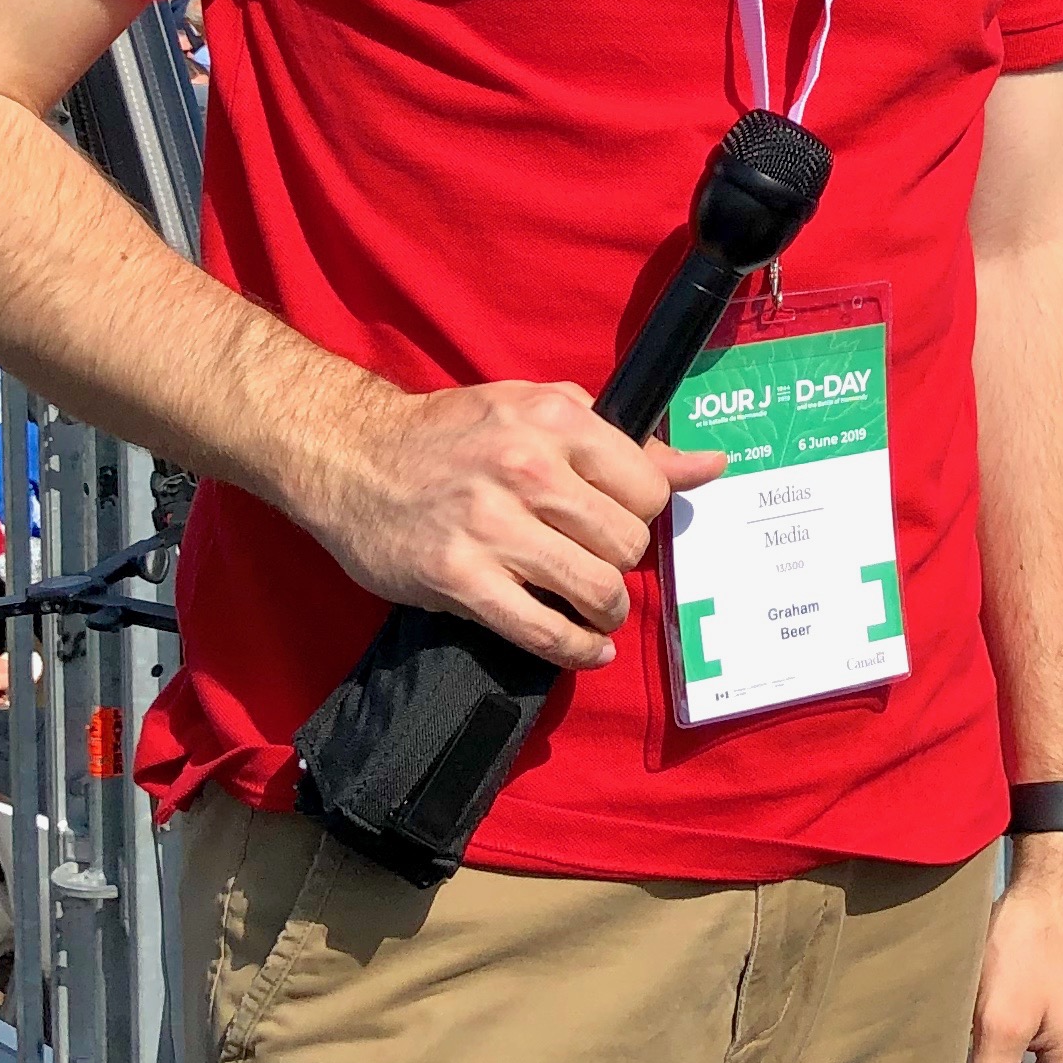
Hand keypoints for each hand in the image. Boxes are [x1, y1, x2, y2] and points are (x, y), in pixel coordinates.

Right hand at [285, 380, 726, 670]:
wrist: (352, 457)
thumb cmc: (455, 434)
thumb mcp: (540, 412)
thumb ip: (625, 443)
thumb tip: (710, 466)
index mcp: (557, 419)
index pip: (648, 488)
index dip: (641, 513)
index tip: (619, 521)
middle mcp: (529, 468)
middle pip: (627, 544)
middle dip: (621, 562)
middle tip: (597, 562)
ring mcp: (492, 526)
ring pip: (597, 590)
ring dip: (605, 611)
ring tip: (595, 609)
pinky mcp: (460, 578)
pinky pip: (542, 630)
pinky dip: (577, 650)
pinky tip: (585, 648)